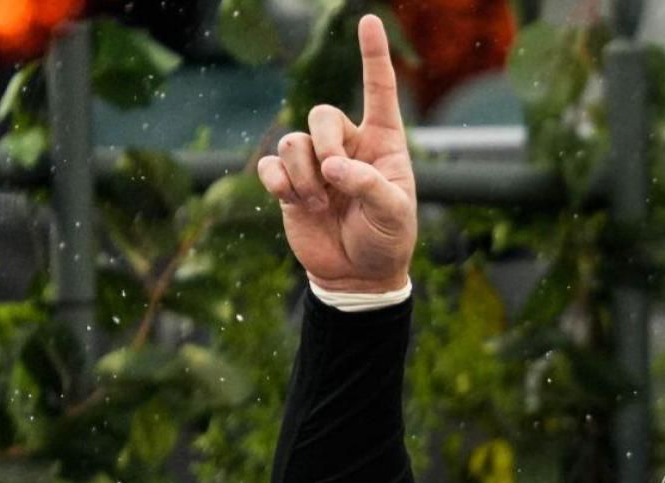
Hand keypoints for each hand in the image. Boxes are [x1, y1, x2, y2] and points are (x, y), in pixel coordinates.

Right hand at [256, 14, 417, 292]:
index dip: (372, 56)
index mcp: (383, 144)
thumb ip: (370, 187)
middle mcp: (347, 146)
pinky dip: (279, 183)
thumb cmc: (386, 240)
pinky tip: (294, 202)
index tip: (367, 20)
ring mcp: (316, 163)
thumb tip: (333, 168)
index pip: (378, 91)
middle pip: (321, 114)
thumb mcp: (393, 215)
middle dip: (325, 145)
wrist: (357, 275)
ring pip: (294, 142)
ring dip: (304, 176)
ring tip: (321, 205)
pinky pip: (271, 164)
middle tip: (334, 180)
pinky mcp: (289, 183)